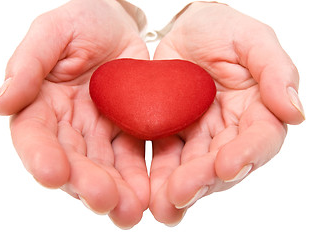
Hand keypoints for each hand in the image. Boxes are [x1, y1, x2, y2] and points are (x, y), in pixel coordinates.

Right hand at [0, 0, 149, 228]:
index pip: (34, 136)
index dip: (41, 156)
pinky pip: (132, 157)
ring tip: (128, 212)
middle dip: (86, 183)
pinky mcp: (128, 131)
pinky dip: (139, 178)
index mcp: (41, 103)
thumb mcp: (53, 32)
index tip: (52, 174)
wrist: (119, 24)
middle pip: (73, 160)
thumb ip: (27, 64)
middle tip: (103, 201)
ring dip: (116, 191)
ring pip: (104, 167)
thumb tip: (1, 102)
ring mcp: (98, 132)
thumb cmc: (82, 21)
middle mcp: (68, 126)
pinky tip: (146, 195)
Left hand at [149, 2, 304, 224]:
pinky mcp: (172, 133)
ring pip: (193, 166)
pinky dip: (157, 175)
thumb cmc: (223, 30)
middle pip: (222, 161)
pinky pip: (165, 156)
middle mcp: (231, 129)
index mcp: (257, 110)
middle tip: (181, 194)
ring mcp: (201, 135)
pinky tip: (149, 192)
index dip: (247, 155)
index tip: (227, 166)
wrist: (186, 29)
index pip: (260, 139)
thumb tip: (294, 111)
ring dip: (179, 186)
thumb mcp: (252, 39)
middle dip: (203, 179)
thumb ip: (275, 71)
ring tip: (162, 205)